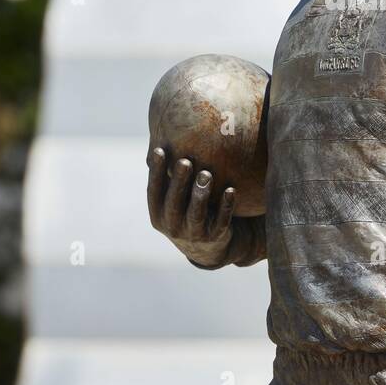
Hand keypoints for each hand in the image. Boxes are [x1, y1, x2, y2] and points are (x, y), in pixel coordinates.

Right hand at [146, 146, 237, 266]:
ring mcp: (193, 234)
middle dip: (179, 182)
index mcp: (158, 214)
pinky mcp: (215, 238)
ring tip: (207, 174)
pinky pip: (221, 222)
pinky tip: (231, 190)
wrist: (208, 247)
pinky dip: (226, 206)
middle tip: (186, 161)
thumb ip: (170, 177)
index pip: (153, 192)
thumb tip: (163, 137)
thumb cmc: (187, 210)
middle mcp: (172, 226)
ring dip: (201, 194)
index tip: (159, 150)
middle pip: (174, 203)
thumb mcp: (174, 199)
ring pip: (196, 214)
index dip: (156, 172)